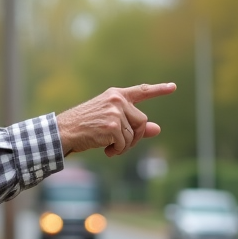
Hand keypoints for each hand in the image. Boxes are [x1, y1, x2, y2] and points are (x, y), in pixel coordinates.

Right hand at [55, 83, 176, 156]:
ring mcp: (114, 112)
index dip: (159, 90)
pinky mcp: (111, 125)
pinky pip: (125, 144)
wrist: (64, 131)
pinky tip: (106, 150)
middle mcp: (117, 100)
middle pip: (142, 121)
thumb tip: (157, 129)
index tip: (173, 87)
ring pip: (133, 135)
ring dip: (124, 146)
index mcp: (116, 95)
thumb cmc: (85, 127)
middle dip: (135, 137)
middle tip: (121, 145)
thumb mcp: (110, 121)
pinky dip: (117, 151)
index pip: (142, 91)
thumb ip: (134, 124)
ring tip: (109, 147)